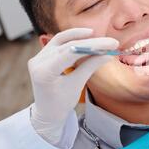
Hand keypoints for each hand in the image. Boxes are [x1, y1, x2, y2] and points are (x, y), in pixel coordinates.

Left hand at [28, 28, 118, 145]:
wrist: (47, 112)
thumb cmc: (61, 103)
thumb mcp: (77, 85)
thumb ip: (90, 66)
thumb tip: (108, 53)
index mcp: (44, 72)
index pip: (71, 52)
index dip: (92, 45)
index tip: (111, 43)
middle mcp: (38, 62)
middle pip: (67, 45)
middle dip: (90, 42)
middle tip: (110, 41)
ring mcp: (38, 57)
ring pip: (61, 40)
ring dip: (80, 36)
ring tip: (97, 35)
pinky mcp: (42, 55)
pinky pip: (58, 43)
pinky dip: (72, 39)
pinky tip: (85, 37)